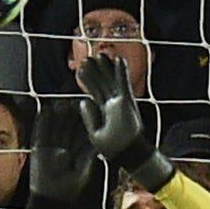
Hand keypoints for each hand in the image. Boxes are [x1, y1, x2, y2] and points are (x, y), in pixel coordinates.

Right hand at [27, 103, 96, 208]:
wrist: (50, 200)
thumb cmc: (70, 190)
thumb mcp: (83, 174)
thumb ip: (88, 160)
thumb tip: (98, 146)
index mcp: (76, 151)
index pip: (81, 133)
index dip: (85, 122)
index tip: (91, 110)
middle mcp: (65, 146)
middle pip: (68, 127)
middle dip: (71, 114)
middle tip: (75, 100)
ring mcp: (51, 147)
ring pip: (55, 127)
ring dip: (57, 115)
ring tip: (61, 102)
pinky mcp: (39, 149)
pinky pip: (40, 133)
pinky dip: (42, 122)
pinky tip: (44, 111)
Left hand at [76, 54, 171, 187]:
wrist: (128, 154)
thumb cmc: (113, 149)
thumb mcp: (94, 133)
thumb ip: (89, 117)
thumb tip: (82, 101)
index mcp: (105, 112)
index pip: (95, 92)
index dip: (88, 80)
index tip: (80, 69)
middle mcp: (113, 105)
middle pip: (103, 84)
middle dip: (96, 71)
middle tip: (88, 58)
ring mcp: (120, 102)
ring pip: (111, 81)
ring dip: (106, 68)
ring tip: (100, 54)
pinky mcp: (127, 101)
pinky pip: (124, 83)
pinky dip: (121, 72)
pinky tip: (118, 60)